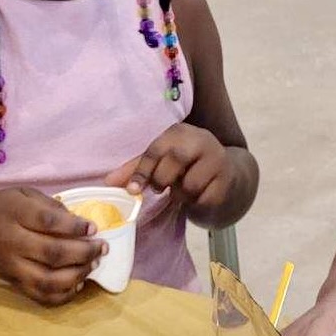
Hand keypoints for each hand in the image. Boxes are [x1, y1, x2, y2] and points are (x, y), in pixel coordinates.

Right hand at [0, 187, 105, 305]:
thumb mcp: (19, 194)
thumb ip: (48, 205)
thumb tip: (80, 220)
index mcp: (14, 214)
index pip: (48, 222)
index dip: (75, 226)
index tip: (94, 227)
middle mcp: (12, 242)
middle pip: (52, 253)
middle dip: (84, 252)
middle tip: (103, 247)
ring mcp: (11, 267)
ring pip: (48, 280)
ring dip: (77, 275)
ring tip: (94, 264)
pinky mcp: (12, 283)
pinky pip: (39, 295)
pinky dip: (62, 294)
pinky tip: (77, 283)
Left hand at [105, 122, 233, 214]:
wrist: (227, 177)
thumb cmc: (188, 168)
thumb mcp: (163, 163)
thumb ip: (137, 169)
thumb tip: (108, 182)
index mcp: (180, 132)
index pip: (156, 149)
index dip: (141, 171)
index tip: (131, 190)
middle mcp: (201, 139)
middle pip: (174, 161)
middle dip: (161, 180)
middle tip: (160, 189)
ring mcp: (217, 159)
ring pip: (189, 184)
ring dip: (181, 194)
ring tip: (184, 190)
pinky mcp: (226, 180)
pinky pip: (203, 198)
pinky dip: (196, 202)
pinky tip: (199, 195)